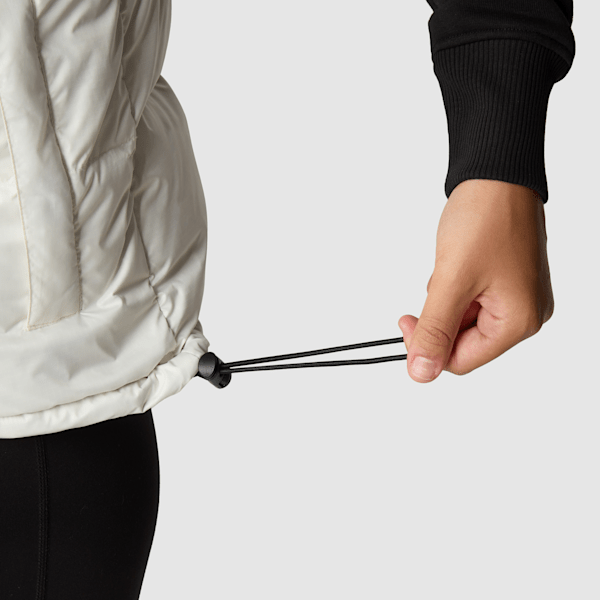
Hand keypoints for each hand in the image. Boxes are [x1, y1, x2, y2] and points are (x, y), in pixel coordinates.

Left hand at [398, 179, 553, 382]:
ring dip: (445, 301)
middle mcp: (526, 315)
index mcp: (520, 322)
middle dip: (439, 317)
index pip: (461, 361)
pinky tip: (457, 264)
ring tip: (451, 267)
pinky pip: (471, 301)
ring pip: (464, 321)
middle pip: (464, 342)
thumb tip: (420, 374)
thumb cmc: (486, 218)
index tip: (405, 321)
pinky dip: (454, 288)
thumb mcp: (452, 280)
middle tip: (434, 285)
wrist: (497, 173)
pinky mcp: (507, 282)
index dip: (426, 347)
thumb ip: (435, 330)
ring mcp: (518, 298)